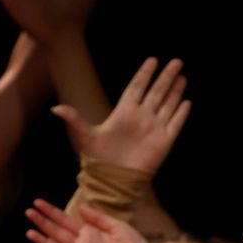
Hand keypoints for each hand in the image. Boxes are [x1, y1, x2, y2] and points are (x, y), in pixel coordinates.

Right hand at [24, 198, 152, 242]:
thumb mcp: (118, 227)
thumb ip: (99, 219)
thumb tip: (80, 208)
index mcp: (90, 233)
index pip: (66, 220)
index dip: (52, 212)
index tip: (37, 202)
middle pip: (58, 231)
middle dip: (43, 222)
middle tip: (28, 211)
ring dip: (44, 237)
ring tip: (29, 229)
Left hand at [52, 56, 188, 173]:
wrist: (112, 182)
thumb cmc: (97, 160)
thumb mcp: (84, 137)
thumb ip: (74, 119)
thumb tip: (55, 108)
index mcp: (124, 112)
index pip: (137, 87)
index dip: (145, 74)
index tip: (153, 60)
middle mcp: (141, 117)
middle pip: (156, 91)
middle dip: (166, 76)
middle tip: (176, 61)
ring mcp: (153, 129)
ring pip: (167, 104)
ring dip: (175, 91)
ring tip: (182, 76)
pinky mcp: (163, 142)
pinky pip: (174, 124)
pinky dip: (181, 113)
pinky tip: (186, 101)